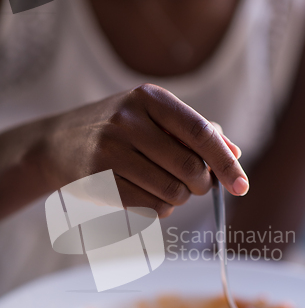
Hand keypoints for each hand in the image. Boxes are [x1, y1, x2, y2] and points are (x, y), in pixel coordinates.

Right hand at [43, 84, 248, 216]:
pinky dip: (160, 208)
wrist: (58, 143)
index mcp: (149, 99)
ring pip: (173, 193)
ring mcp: (111, 152)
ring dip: (180, 198)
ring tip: (166, 186)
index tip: (242, 186)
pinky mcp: (101, 182)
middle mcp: (129, 121)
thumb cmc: (118, 129)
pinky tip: (148, 195)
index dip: (226, 163)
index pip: (201, 132)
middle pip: (190, 168)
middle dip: (202, 185)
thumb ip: (194, 132)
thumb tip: (234, 154)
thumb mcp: (152, 117)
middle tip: (196, 185)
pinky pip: (151, 208)